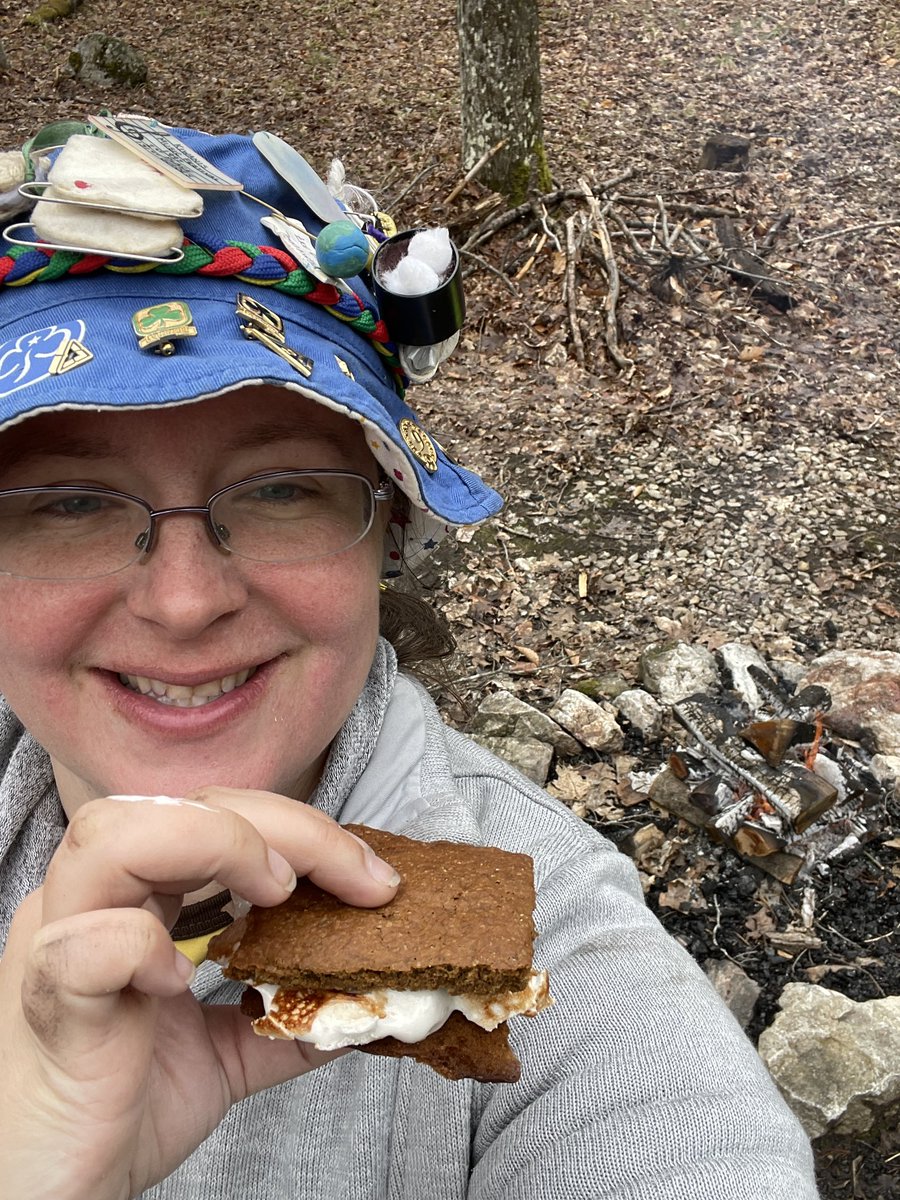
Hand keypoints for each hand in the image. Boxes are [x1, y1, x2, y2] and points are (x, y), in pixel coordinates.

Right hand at [0, 789, 399, 1199]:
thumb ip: (288, 1010)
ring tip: (274, 895)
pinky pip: (84, 944)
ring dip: (212, 845)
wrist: (50, 1194)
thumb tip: (370, 995)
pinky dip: (141, 945)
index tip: (375, 877)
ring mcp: (60, 943)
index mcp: (132, 894)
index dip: (302, 827)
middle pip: (172, 804)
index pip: (214, 810)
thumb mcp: (228, 1047)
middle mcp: (91, 901)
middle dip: (278, 822)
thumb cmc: (122, 1105)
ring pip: (110, 837)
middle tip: (352, 878)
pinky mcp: (50, 1005)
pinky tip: (181, 982)